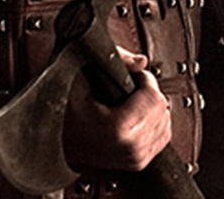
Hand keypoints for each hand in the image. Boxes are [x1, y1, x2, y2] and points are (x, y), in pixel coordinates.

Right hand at [64, 47, 172, 171]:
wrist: (57, 142)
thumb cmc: (65, 111)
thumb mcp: (82, 76)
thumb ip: (115, 60)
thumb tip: (140, 62)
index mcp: (118, 130)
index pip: (154, 97)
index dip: (143, 79)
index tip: (130, 77)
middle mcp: (130, 149)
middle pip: (162, 108)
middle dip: (148, 93)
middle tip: (128, 90)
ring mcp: (136, 158)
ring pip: (166, 120)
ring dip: (152, 107)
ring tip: (129, 103)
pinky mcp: (139, 163)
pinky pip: (164, 135)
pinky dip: (154, 122)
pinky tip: (136, 117)